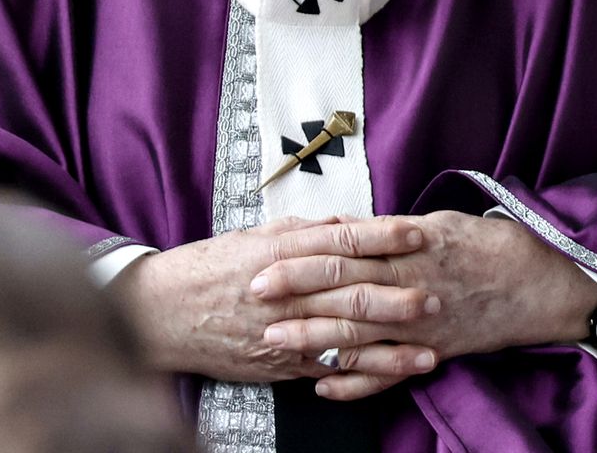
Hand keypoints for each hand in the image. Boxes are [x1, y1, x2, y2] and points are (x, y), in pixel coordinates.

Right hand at [112, 215, 433, 383]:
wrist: (158, 315)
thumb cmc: (210, 268)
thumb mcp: (254, 237)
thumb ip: (304, 231)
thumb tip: (348, 222)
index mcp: (279, 253)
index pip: (340, 241)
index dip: (382, 236)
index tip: (418, 231)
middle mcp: (284, 292)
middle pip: (349, 293)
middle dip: (397, 296)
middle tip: (438, 294)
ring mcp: (282, 332)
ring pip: (343, 340)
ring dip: (391, 347)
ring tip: (430, 349)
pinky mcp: (278, 363)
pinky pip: (326, 371)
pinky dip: (362, 375)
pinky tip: (393, 375)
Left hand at [251, 211, 596, 399]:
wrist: (538, 282)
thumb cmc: (486, 245)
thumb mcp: (438, 223)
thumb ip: (391, 231)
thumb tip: (347, 227)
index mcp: (409, 247)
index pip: (344, 250)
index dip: (302, 257)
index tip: (264, 259)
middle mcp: (409, 285)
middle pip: (342, 289)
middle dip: (294, 294)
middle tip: (252, 295)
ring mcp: (419, 323)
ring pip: (358, 333)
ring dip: (313, 337)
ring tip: (274, 341)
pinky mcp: (431, 351)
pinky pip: (387, 372)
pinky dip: (355, 383)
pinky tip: (323, 386)